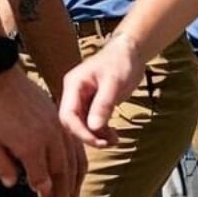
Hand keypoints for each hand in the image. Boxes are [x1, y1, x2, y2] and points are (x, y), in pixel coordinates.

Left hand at [0, 69, 84, 196]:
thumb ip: (3, 165)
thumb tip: (13, 184)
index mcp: (30, 146)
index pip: (42, 177)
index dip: (44, 192)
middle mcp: (48, 137)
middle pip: (61, 171)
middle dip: (64, 192)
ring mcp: (57, 126)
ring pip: (73, 159)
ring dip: (75, 180)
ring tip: (74, 196)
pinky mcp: (60, 118)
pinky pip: (75, 143)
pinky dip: (78, 160)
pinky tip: (78, 170)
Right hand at [59, 32, 144, 147]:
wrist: (130, 52)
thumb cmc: (121, 61)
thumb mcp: (114, 82)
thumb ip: (103, 104)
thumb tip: (93, 128)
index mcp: (73, 85)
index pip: (67, 115)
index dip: (80, 132)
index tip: (97, 141)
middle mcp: (74, 93)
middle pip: (72, 123)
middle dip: (88, 136)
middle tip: (107, 144)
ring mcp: (82, 99)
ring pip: (82, 125)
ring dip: (96, 136)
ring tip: (115, 140)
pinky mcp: (92, 104)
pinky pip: (91, 123)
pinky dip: (101, 132)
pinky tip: (113, 136)